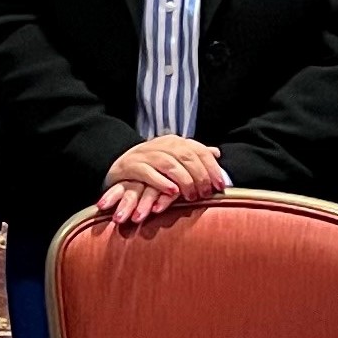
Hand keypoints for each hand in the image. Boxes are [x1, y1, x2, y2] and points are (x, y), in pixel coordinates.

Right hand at [99, 136, 229, 223]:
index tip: (220, 186)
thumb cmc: (151, 165)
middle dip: (199, 176)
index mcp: (174, 141)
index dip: (212, 168)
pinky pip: (148, 173)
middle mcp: (160, 144)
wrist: (117, 164)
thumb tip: (216, 153)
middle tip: (205, 194)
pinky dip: (161, 182)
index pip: (198, 150)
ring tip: (191, 196)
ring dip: (184, 181)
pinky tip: (172, 192)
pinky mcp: (130, 166)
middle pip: (186, 156)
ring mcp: (144, 154)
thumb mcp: (173, 158)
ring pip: (169, 164)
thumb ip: (193, 155)